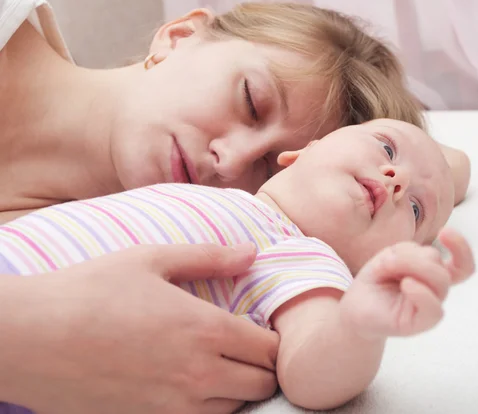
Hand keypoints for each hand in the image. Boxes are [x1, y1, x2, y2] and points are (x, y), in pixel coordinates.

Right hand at [0, 244, 278, 413]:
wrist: (31, 338)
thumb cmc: (91, 291)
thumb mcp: (152, 259)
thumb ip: (209, 256)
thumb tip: (252, 253)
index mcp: (205, 329)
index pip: (269, 349)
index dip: (273, 340)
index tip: (263, 331)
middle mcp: (198, 374)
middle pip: (261, 384)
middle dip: (263, 368)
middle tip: (247, 350)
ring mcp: (173, 407)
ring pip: (235, 409)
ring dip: (238, 390)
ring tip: (222, 367)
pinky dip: (208, 409)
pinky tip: (191, 387)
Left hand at [339, 228, 474, 337]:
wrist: (354, 308)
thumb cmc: (375, 282)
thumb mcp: (390, 257)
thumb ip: (410, 253)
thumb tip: (420, 260)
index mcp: (432, 274)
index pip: (462, 265)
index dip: (461, 247)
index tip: (445, 232)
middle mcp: (435, 290)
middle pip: (440, 265)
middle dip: (411, 256)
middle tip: (385, 259)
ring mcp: (430, 306)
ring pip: (440, 280)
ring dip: (410, 266)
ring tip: (385, 268)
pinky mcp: (420, 323)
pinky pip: (434, 309)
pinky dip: (421, 292)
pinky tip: (405, 284)